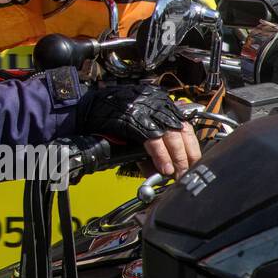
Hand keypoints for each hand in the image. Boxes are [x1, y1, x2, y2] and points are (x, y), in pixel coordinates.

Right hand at [78, 83, 194, 175]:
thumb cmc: (106, 116)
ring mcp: (145, 110)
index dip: (192, 147)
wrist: (83, 107)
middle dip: (188, 156)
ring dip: (177, 159)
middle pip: (182, 131)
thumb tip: (159, 168)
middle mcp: (155, 104)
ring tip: (176, 174)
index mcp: (158, 103)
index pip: (185, 125)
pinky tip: (163, 168)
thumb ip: (150, 144)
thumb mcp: (134, 127)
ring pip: (172, 136)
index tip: (194, 163)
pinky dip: (161, 156)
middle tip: (186, 174)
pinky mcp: (134, 119)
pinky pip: (153, 140)